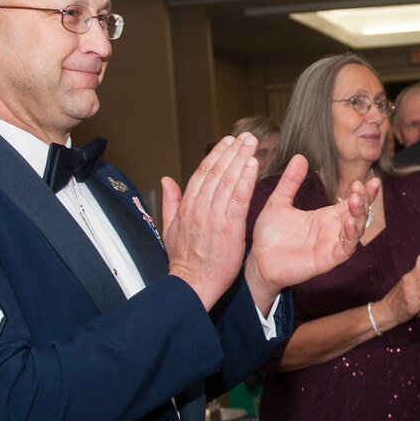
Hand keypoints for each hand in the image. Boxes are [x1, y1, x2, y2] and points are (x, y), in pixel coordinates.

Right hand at [161, 134, 259, 309]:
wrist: (192, 284)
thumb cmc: (184, 261)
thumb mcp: (170, 228)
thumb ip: (171, 202)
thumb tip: (166, 180)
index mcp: (187, 207)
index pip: (203, 173)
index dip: (216, 155)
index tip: (228, 142)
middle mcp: (200, 208)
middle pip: (217, 172)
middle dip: (231, 151)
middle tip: (245, 136)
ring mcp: (214, 217)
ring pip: (228, 181)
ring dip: (241, 160)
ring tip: (251, 144)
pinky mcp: (229, 228)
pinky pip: (239, 199)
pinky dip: (246, 181)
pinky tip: (253, 166)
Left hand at [245, 158, 375, 311]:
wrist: (258, 260)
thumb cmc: (269, 235)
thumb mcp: (279, 202)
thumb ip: (291, 181)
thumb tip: (300, 156)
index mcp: (326, 216)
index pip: (351, 202)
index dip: (363, 191)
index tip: (368, 178)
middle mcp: (333, 230)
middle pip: (359, 214)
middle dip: (365, 200)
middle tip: (364, 185)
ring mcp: (332, 245)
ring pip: (357, 230)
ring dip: (360, 215)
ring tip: (356, 199)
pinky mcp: (328, 259)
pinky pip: (346, 248)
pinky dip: (351, 236)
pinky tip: (350, 222)